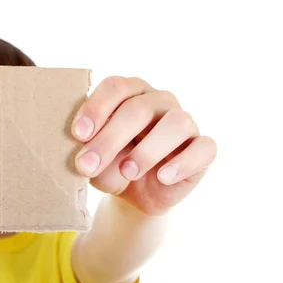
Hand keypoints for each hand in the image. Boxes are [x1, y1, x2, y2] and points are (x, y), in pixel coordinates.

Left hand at [72, 76, 216, 215]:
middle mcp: (159, 102)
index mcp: (129, 94)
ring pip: (176, 124)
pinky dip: (183, 163)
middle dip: (110, 138)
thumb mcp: (94, 162)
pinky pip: (204, 148)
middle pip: (139, 108)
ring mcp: (184, 123)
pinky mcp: (203, 149)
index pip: (116, 87)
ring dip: (148, 150)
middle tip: (88, 165)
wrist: (134, 195)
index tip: (78, 135)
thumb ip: (90, 157)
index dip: (96, 108)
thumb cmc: (110, 167)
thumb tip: (87, 161)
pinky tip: (162, 178)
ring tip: (127, 172)